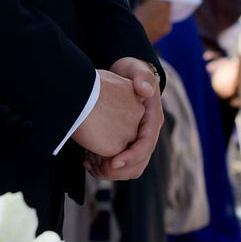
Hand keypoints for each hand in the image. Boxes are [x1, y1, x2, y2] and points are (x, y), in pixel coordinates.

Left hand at [79, 57, 163, 179]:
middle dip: (116, 171)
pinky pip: (117, 165)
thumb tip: (146, 90)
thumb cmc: (131, 72)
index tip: (113, 162)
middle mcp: (146, 135)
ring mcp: (135, 141)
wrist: (124, 74)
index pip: (146, 146)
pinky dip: (102, 167)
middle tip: (95, 166)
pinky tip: (87, 158)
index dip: (131, 157)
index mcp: (152, 121)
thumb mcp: (136, 69)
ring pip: (127, 170)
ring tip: (89, 161)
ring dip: (108, 172)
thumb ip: (143, 77)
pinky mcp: (124, 144)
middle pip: (137, 165)